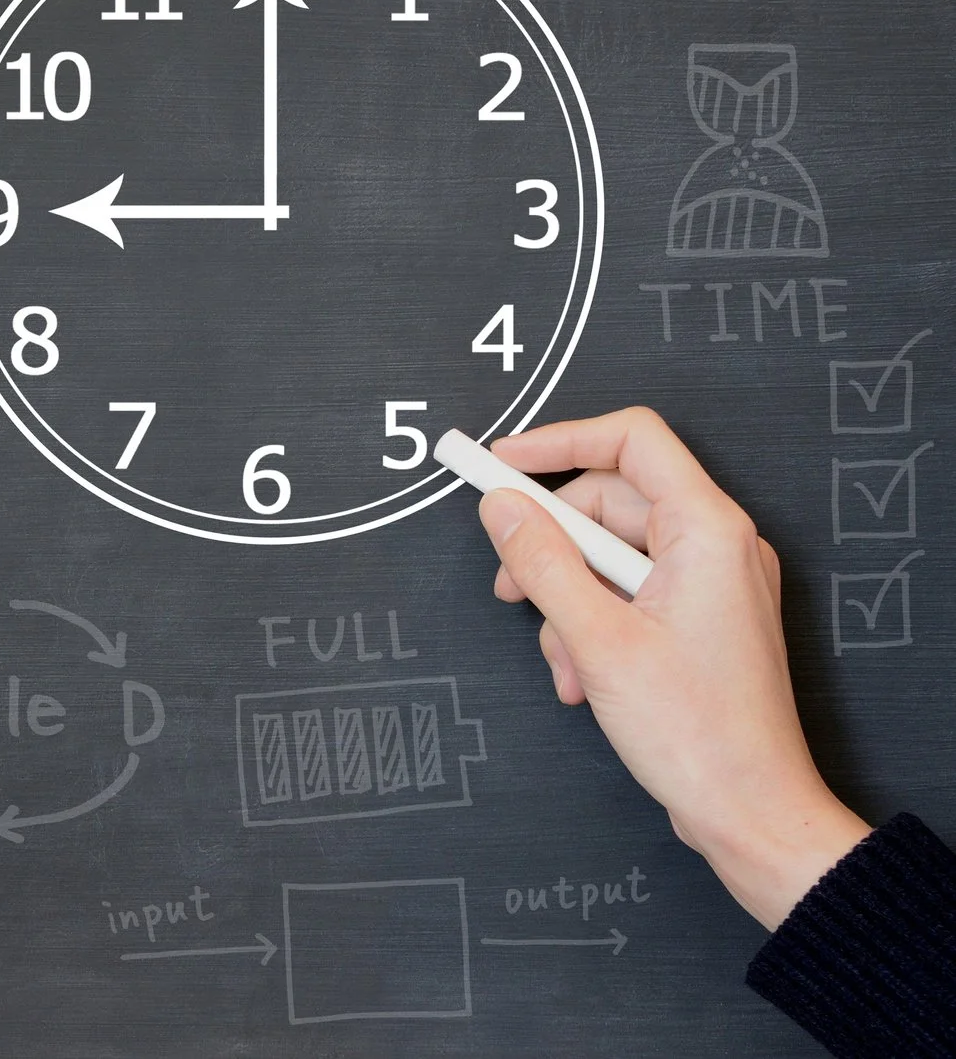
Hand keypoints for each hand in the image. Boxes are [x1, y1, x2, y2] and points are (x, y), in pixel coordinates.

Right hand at [481, 407, 867, 929]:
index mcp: (709, 532)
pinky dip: (594, 625)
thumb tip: (502, 508)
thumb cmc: (700, 736)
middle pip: (611, 501)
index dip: (559, 441)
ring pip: (611, 555)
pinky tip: (583, 676)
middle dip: (552, 544)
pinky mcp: (701, 619)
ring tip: (564, 659)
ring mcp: (712, 584)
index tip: (500, 462)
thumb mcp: (599, 641)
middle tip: (509, 582)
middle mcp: (718, 547)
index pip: (631, 440)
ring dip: (570, 601)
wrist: (753, 813)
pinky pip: (629, 593)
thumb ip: (543, 564)